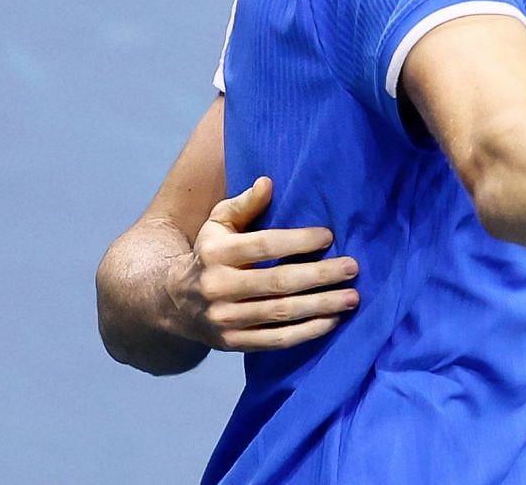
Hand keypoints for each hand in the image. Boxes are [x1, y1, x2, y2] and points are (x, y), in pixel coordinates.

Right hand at [166, 176, 359, 350]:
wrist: (173, 302)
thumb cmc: (210, 253)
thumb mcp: (218, 224)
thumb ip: (244, 204)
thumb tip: (268, 182)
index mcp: (217, 254)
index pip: (264, 246)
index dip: (299, 241)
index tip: (330, 236)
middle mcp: (219, 287)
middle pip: (278, 282)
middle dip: (320, 275)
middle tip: (352, 268)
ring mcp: (225, 319)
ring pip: (281, 313)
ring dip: (321, 305)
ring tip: (352, 297)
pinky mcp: (233, 342)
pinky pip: (275, 340)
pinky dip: (306, 332)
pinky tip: (332, 321)